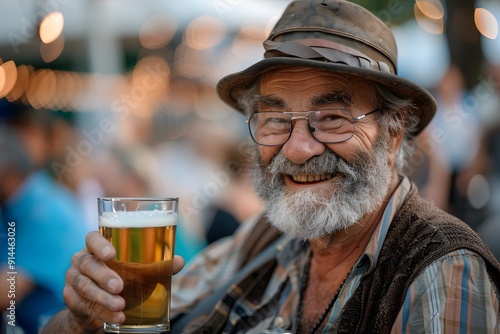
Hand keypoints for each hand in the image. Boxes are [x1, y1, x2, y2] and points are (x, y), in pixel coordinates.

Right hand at [63, 231, 184, 330]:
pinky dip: (102, 312)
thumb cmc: (122, 279)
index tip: (111, 255)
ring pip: (84, 286)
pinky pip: (83, 305)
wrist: (100, 307)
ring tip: (121, 305)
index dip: (99, 244)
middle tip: (120, 286)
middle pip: (87, 264)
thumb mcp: (139, 273)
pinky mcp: (72, 299)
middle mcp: (82, 260)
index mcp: (96, 247)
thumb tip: (179, 261)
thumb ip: (158, 267)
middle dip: (103, 275)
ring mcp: (73, 279)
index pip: (92, 238)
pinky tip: (117, 317)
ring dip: (103, 297)